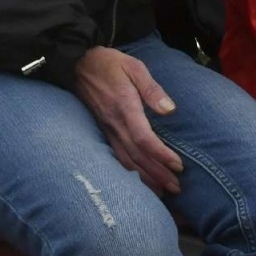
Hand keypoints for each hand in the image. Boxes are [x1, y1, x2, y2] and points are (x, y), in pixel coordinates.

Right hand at [73, 47, 183, 193]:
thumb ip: (152, 89)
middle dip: (158, 174)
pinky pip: (117, 157)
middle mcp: (115, 123)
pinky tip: (140, 182)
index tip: (178, 165)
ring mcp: (107, 129)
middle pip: (137, 156)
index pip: (144, 139)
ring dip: (145, 178)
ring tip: (163, 192)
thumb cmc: (109, 63)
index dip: (161, 155)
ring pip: (126, 161)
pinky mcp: (103, 132)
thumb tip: (170, 110)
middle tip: (177, 188)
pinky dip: (130, 173)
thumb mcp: (134, 66)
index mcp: (125, 107)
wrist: (77, 64)